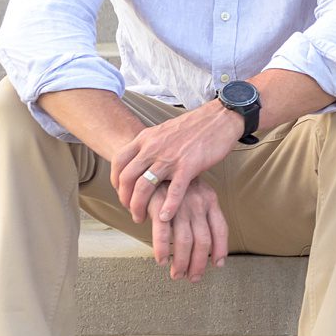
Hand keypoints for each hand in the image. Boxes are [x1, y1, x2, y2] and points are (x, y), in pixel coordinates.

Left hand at [112, 101, 240, 226]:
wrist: (219, 118)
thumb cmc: (195, 126)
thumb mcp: (163, 131)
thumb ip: (151, 145)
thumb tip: (141, 160)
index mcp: (146, 138)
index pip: (119, 161)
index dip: (115, 180)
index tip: (122, 193)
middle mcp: (153, 147)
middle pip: (128, 177)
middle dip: (125, 199)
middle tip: (130, 210)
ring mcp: (170, 157)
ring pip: (145, 186)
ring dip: (139, 206)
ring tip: (141, 218)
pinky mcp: (189, 166)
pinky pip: (174, 190)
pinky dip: (168, 206)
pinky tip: (164, 217)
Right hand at [153, 176, 228, 281]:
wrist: (154, 164)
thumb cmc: (176, 186)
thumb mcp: (196, 195)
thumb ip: (204, 216)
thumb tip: (211, 246)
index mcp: (210, 200)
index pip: (220, 229)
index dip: (220, 249)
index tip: (218, 265)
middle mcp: (198, 203)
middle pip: (203, 240)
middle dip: (199, 263)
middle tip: (193, 278)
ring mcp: (179, 205)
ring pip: (184, 241)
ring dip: (181, 262)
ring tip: (177, 275)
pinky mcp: (160, 206)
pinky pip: (162, 233)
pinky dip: (162, 249)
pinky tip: (161, 260)